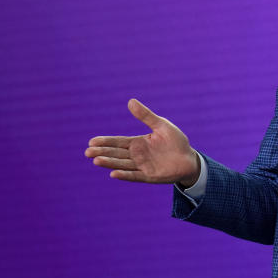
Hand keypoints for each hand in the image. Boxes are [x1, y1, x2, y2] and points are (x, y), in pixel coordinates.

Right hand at [85, 98, 199, 185]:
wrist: (190, 158)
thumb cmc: (176, 141)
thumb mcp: (161, 125)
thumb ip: (146, 116)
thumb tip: (130, 101)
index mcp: (138, 143)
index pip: (118, 142)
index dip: (105, 142)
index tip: (92, 141)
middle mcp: (137, 155)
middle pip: (116, 154)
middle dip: (102, 152)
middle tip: (88, 152)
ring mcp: (142, 166)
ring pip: (122, 164)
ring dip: (110, 163)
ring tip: (96, 161)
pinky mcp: (150, 176)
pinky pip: (135, 176)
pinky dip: (125, 175)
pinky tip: (113, 174)